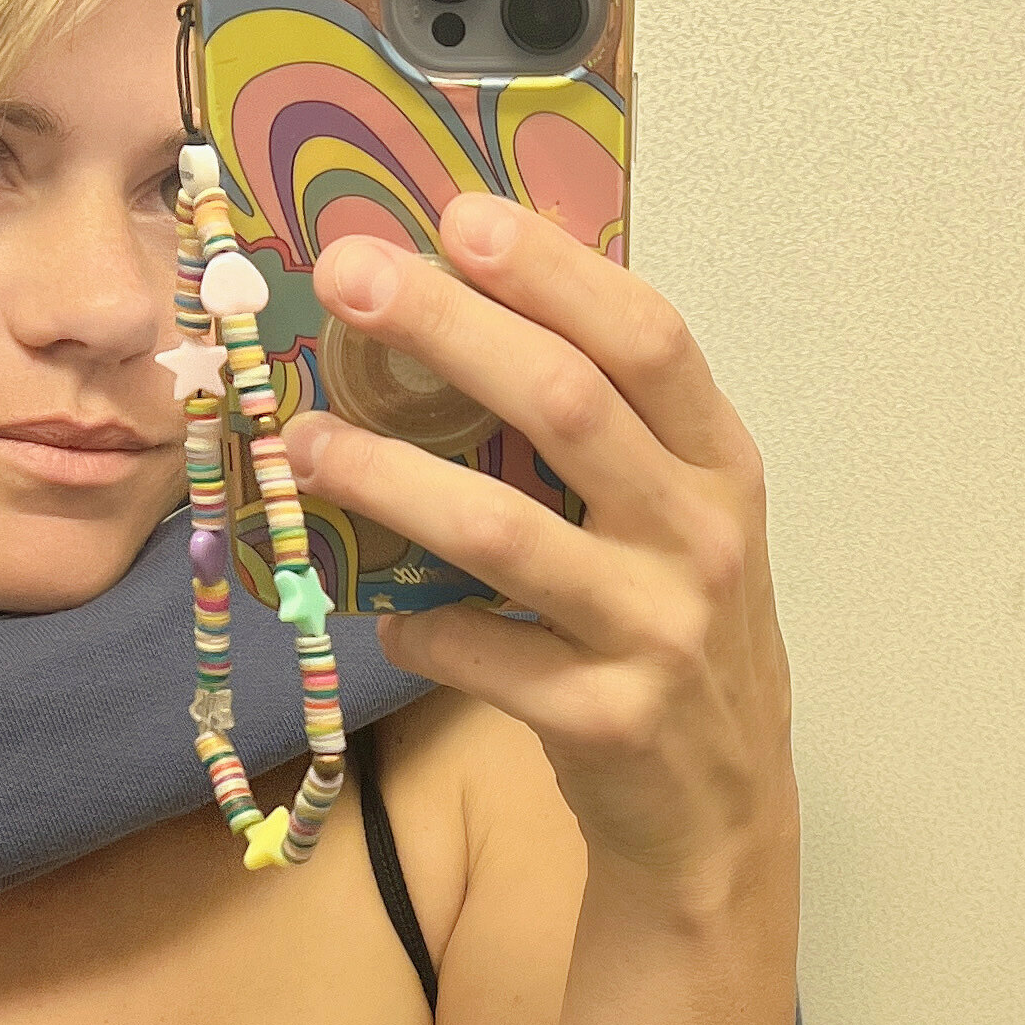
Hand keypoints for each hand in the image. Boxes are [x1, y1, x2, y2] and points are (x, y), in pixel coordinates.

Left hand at [284, 192, 795, 901]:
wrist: (719, 810)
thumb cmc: (671, 632)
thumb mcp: (675, 520)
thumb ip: (606, 432)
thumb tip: (460, 306)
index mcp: (721, 465)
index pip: (648, 337)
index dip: (556, 269)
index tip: (459, 214)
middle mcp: (700, 535)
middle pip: (567, 403)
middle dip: (449, 328)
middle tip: (347, 276)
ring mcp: (657, 631)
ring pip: (504, 531)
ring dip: (390, 478)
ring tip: (303, 441)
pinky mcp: (605, 719)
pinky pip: (480, 654)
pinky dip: (415, 627)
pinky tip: (379, 611)